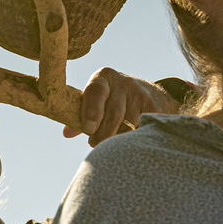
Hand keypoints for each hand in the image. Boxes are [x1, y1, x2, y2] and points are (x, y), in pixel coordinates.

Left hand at [64, 68, 182, 146]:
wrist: (152, 95)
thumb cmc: (114, 101)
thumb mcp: (97, 101)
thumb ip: (81, 115)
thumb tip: (66, 133)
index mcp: (103, 78)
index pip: (95, 92)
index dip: (91, 110)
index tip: (88, 129)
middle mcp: (123, 82)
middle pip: (113, 114)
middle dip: (103, 134)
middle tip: (95, 145)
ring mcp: (141, 94)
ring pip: (128, 125)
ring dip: (118, 139)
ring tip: (112, 145)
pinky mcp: (155, 107)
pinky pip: (142, 128)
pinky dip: (135, 138)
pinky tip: (131, 143)